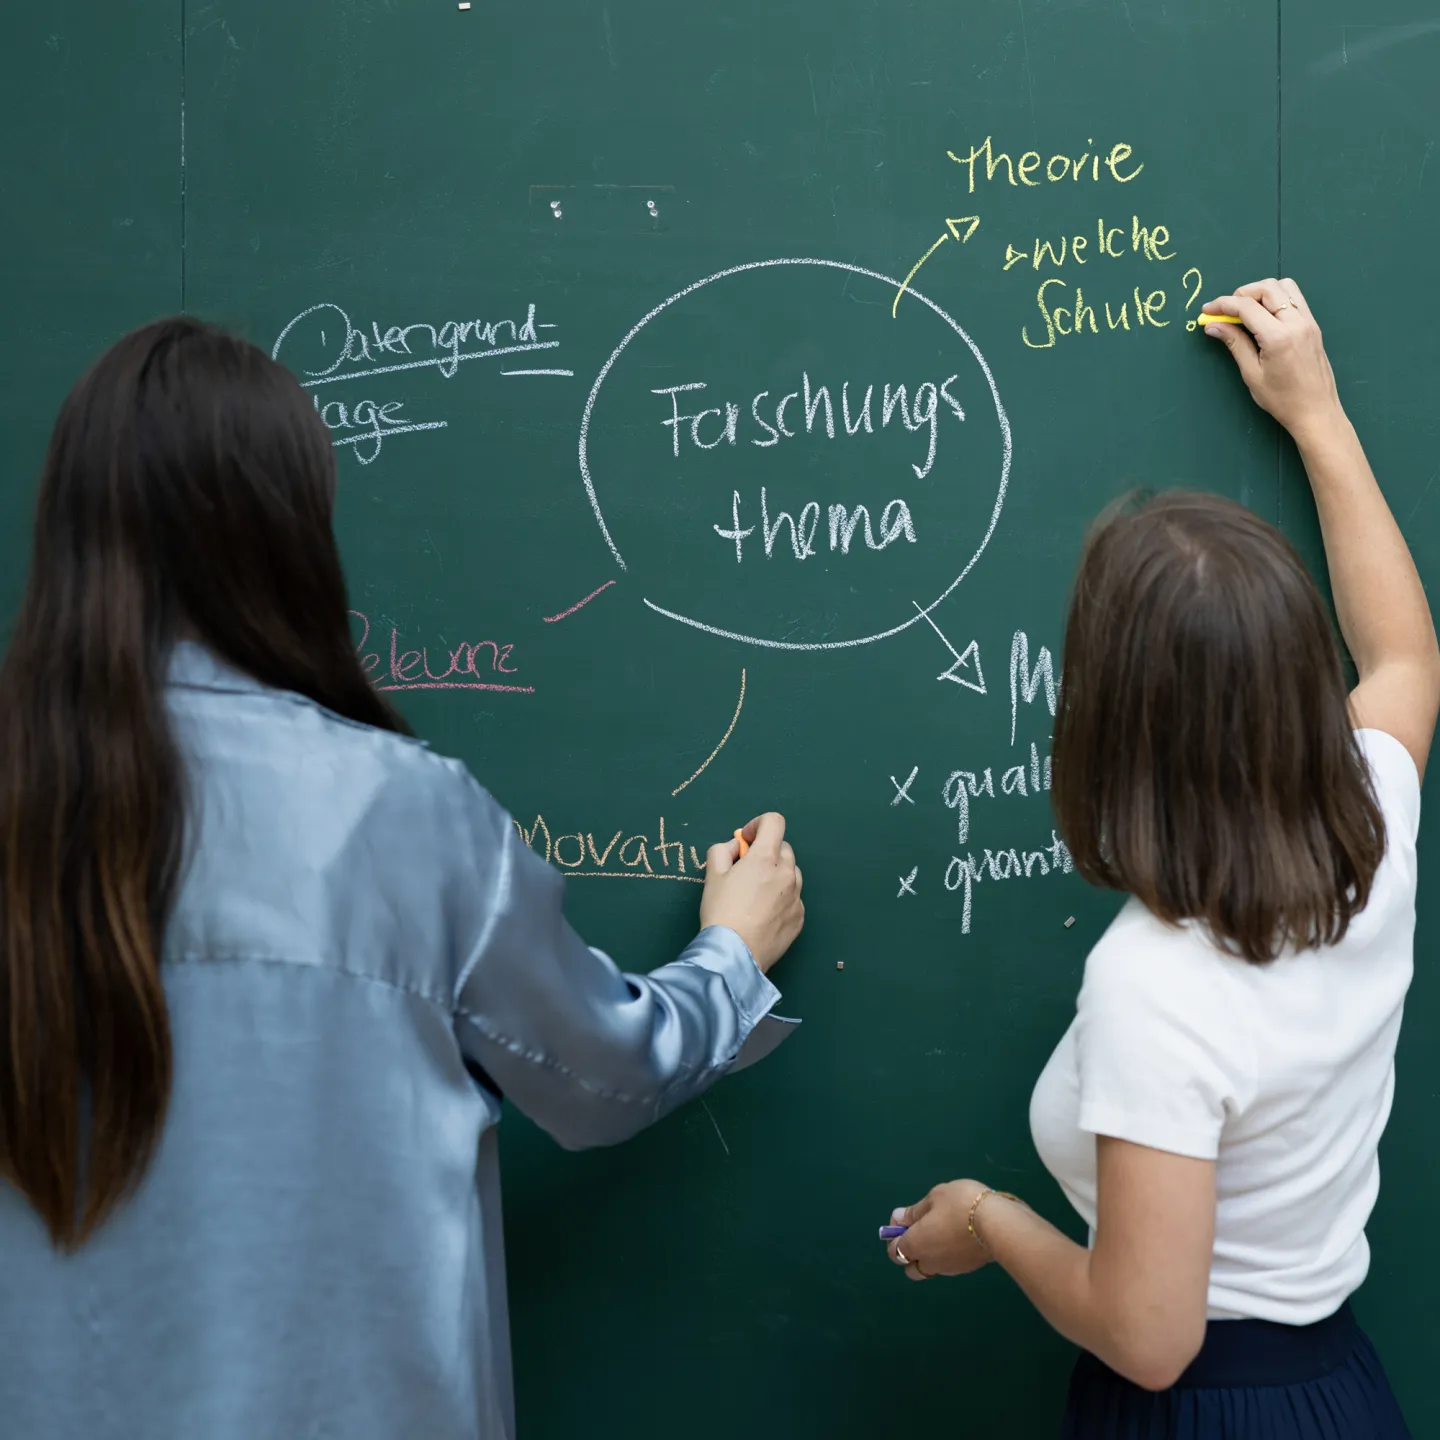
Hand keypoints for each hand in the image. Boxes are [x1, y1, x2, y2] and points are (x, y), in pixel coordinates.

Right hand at [699, 812, 803, 973]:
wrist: (734, 954)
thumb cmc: (720, 912)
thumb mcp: (712, 875)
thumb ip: (722, 850)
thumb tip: (737, 848)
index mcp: (765, 858)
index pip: (775, 822)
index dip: (758, 825)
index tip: (746, 841)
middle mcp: (787, 874)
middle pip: (783, 848)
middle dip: (766, 853)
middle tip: (745, 871)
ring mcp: (797, 897)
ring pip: (791, 874)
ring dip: (776, 875)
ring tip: (756, 895)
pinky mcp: (800, 918)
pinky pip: (793, 898)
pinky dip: (781, 898)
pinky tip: (763, 915)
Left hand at [884, 1179, 994, 1280]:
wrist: (998, 1224)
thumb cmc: (960, 1204)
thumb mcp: (934, 1198)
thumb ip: (914, 1212)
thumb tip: (898, 1218)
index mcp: (915, 1245)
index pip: (893, 1250)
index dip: (894, 1234)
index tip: (904, 1218)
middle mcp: (929, 1262)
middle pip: (909, 1267)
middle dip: (909, 1252)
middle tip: (920, 1229)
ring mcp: (949, 1268)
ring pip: (930, 1267)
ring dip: (929, 1254)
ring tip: (942, 1229)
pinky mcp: (967, 1268)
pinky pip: (948, 1264)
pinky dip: (946, 1254)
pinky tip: (957, 1235)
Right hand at [1200, 278, 1344, 443]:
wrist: (1316, 411)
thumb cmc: (1281, 399)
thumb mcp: (1252, 374)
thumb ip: (1234, 343)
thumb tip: (1213, 326)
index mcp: (1278, 337)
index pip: (1247, 307)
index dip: (1223, 304)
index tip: (1207, 310)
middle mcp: (1296, 322)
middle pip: (1267, 288)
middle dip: (1242, 293)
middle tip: (1226, 310)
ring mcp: (1308, 321)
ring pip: (1284, 287)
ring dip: (1261, 291)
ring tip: (1246, 310)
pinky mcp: (1313, 325)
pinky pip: (1295, 298)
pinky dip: (1276, 298)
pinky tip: (1264, 315)